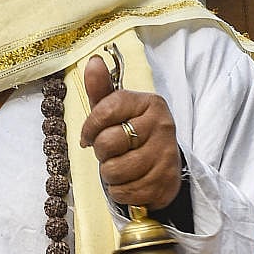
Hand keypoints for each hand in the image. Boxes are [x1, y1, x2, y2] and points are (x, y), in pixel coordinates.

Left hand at [79, 56, 181, 211]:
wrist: (162, 161)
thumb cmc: (132, 130)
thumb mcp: (116, 107)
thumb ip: (102, 87)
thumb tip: (94, 61)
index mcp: (150, 103)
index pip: (106, 110)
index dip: (89, 126)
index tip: (88, 135)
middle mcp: (162, 126)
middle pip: (108, 143)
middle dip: (101, 151)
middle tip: (110, 151)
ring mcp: (166, 155)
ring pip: (115, 170)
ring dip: (109, 174)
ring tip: (118, 166)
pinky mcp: (166, 183)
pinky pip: (126, 192)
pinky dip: (119, 191)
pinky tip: (128, 181)